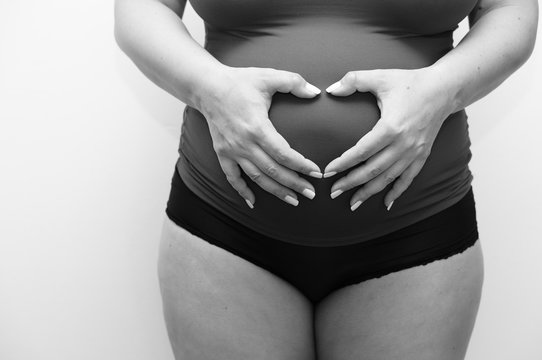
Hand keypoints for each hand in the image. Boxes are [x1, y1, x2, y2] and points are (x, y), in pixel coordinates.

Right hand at [198, 65, 322, 207]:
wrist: (207, 87)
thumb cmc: (240, 81)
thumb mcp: (269, 76)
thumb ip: (294, 82)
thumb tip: (316, 92)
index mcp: (257, 127)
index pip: (284, 153)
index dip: (301, 165)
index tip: (316, 172)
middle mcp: (244, 143)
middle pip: (273, 171)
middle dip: (294, 184)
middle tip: (311, 193)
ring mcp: (232, 150)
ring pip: (256, 178)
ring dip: (276, 191)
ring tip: (293, 200)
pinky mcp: (222, 153)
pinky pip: (232, 177)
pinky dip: (242, 191)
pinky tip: (253, 202)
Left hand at [323, 67, 455, 210]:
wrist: (444, 89)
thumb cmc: (410, 82)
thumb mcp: (380, 77)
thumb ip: (354, 80)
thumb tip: (330, 89)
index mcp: (391, 126)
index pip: (362, 151)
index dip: (343, 163)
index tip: (328, 172)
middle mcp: (403, 144)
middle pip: (373, 169)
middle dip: (351, 183)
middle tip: (333, 192)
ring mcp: (414, 152)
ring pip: (388, 178)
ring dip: (369, 192)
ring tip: (352, 203)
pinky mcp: (423, 155)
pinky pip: (408, 178)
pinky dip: (397, 192)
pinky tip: (385, 203)